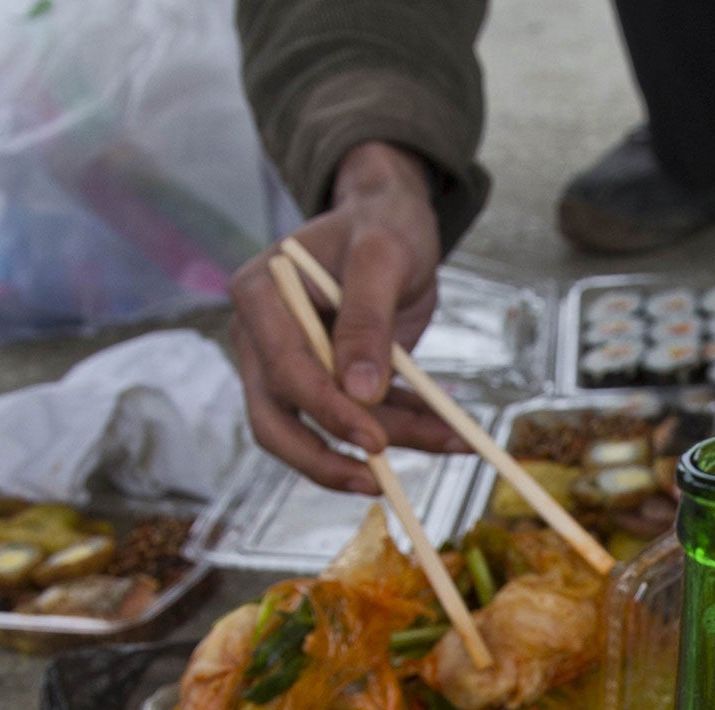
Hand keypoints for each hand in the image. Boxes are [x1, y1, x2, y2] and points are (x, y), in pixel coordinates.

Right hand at [229, 142, 458, 493]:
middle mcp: (260, 339)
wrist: (390, 222)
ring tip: (455, 441)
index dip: (326, 411)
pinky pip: (359, 420)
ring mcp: (289, 367)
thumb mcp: (382, 257)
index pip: (282, 371)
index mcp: (259, 296)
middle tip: (383, 481)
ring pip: (322, 433)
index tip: (373, 440)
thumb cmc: (381, 227)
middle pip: (276, 423)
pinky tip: (453, 435)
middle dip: (330, 460)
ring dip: (390, 442)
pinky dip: (406, 429)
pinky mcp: (327, 385)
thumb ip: (367, 318)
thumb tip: (358, 393)